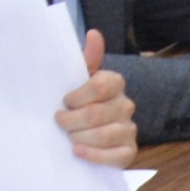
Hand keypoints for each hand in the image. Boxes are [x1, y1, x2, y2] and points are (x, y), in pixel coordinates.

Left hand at [54, 29, 137, 165]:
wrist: (85, 135)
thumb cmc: (78, 104)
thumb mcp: (78, 81)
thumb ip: (86, 59)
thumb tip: (94, 34)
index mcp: (115, 84)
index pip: (101, 84)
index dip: (77, 96)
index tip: (65, 101)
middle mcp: (126, 106)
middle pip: (97, 113)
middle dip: (71, 121)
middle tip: (59, 122)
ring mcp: (129, 130)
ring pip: (104, 135)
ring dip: (79, 138)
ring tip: (68, 138)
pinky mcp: (128, 153)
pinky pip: (114, 157)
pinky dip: (93, 155)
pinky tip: (77, 152)